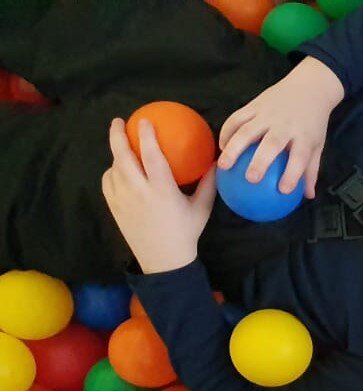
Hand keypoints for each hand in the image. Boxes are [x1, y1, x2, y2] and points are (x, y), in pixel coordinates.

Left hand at [102, 118, 215, 274]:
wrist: (163, 260)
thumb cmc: (186, 232)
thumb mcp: (202, 208)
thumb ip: (208, 184)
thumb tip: (215, 162)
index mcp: (162, 190)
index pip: (151, 155)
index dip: (147, 135)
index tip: (144, 120)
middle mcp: (139, 191)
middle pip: (122, 156)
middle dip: (117, 135)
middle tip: (118, 121)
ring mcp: (123, 199)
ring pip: (113, 167)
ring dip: (116, 154)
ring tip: (122, 146)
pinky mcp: (114, 206)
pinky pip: (108, 181)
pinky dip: (113, 171)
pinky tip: (119, 170)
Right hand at [218, 57, 344, 199]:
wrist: (309, 88)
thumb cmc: (312, 123)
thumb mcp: (317, 144)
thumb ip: (311, 170)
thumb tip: (307, 196)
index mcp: (304, 136)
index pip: (300, 157)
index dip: (292, 174)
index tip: (283, 190)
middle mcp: (285, 124)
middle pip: (271, 143)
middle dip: (260, 161)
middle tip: (250, 179)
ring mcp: (268, 113)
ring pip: (247, 129)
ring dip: (234, 147)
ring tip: (223, 166)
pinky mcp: (255, 104)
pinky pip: (237, 118)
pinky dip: (227, 131)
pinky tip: (221, 147)